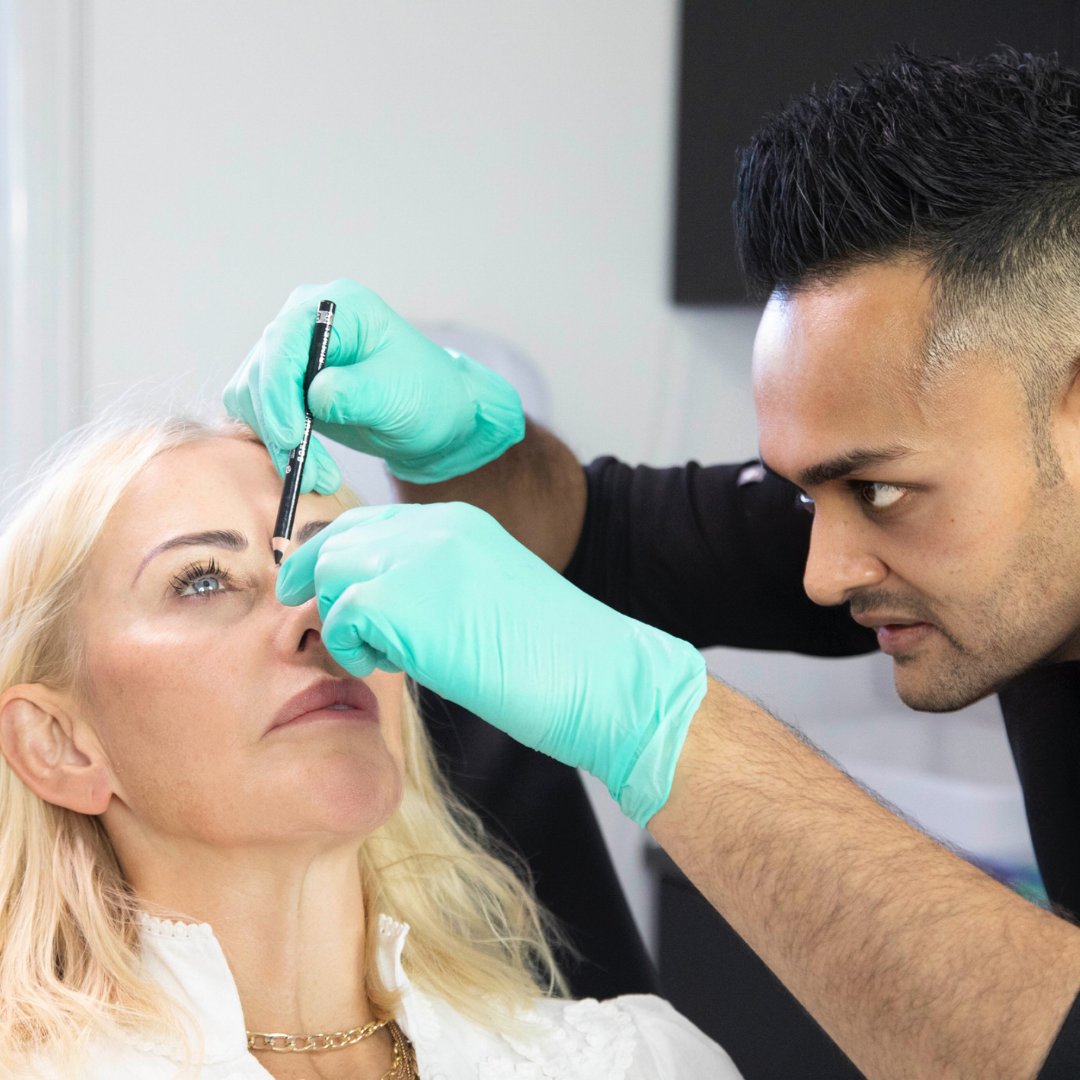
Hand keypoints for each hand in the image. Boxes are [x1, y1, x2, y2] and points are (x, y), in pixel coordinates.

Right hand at [225, 280, 524, 492]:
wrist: (432, 416)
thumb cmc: (425, 395)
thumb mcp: (398, 394)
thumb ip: (356, 391)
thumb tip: (313, 396)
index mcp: (337, 306)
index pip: (285, 340)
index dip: (279, 389)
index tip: (289, 436)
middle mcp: (303, 322)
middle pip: (261, 370)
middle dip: (278, 426)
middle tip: (304, 473)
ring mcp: (290, 353)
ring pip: (252, 396)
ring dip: (276, 442)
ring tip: (316, 479)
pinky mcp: (283, 386)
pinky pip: (257, 414)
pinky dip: (274, 444)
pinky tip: (305, 469)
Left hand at [275, 502, 706, 825]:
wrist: (599, 676)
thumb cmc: (553, 656)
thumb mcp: (484, 596)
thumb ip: (433, 583)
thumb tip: (374, 606)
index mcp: (459, 521)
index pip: (373, 522)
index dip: (341, 554)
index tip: (322, 586)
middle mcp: (434, 527)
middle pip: (341, 540)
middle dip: (319, 580)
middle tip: (316, 621)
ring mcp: (416, 559)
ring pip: (334, 575)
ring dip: (342, 620)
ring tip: (380, 657)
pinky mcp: (401, 601)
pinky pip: (340, 619)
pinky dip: (353, 650)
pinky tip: (393, 667)